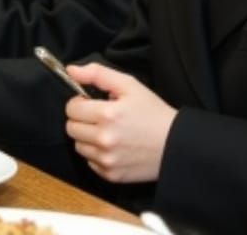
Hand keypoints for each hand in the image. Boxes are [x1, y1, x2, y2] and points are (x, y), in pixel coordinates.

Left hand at [65, 62, 176, 183]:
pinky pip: (90, 162)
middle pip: (71, 128)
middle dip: (81, 120)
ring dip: (87, 138)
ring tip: (107, 131)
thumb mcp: (129, 85)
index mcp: (107, 115)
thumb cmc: (153, 112)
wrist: (175, 145)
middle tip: (100, 117)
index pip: (71, 109)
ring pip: (78, 146)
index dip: (80, 103)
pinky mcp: (111, 175)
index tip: (91, 103)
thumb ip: (97, 74)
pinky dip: (97, 154)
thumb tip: (71, 70)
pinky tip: (113, 146)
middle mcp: (104, 139)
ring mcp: (107, 160)